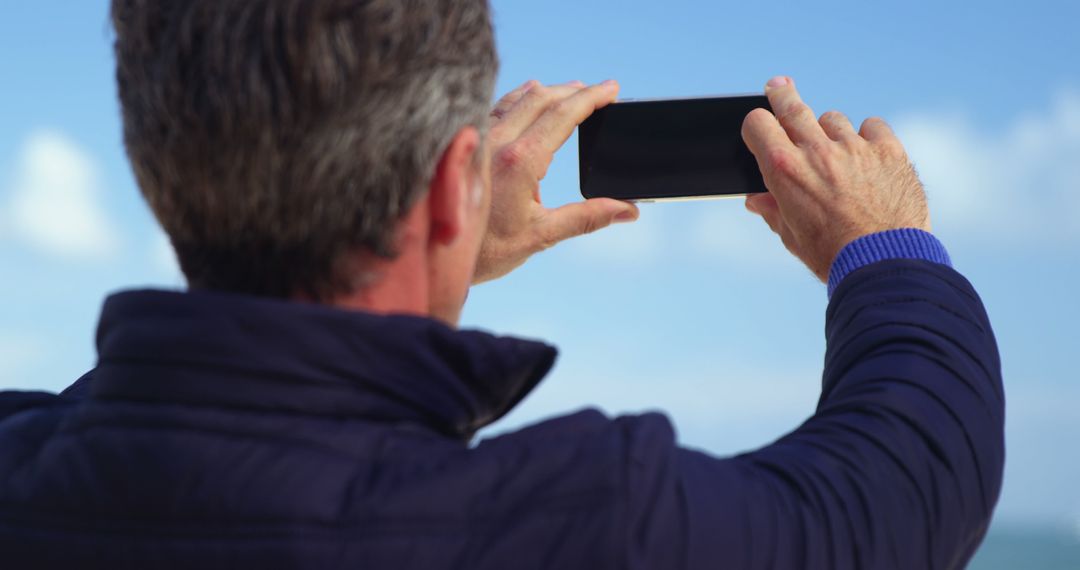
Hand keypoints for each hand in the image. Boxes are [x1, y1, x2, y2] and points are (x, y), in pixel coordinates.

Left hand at [473, 80, 639, 283]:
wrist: (434, 254)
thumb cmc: (486, 250)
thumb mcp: (541, 236)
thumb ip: (587, 218)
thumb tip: (629, 211)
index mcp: (519, 162)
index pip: (563, 115)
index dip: (591, 98)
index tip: (612, 89)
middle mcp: (496, 142)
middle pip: (542, 98)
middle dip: (574, 91)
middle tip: (598, 91)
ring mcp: (477, 139)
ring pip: (517, 98)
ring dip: (547, 92)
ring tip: (570, 91)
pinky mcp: (465, 144)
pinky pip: (495, 107)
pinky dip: (519, 98)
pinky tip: (526, 99)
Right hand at [741, 76, 930, 281]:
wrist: (885, 263)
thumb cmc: (834, 255)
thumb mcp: (793, 237)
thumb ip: (773, 210)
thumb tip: (756, 199)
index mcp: (784, 171)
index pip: (758, 123)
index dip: (756, 124)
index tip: (760, 125)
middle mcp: (816, 151)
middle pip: (792, 105)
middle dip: (781, 93)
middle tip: (778, 85)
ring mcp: (854, 146)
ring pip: (832, 119)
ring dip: (829, 132)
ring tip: (836, 157)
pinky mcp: (888, 149)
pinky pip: (872, 127)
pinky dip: (867, 137)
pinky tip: (868, 156)